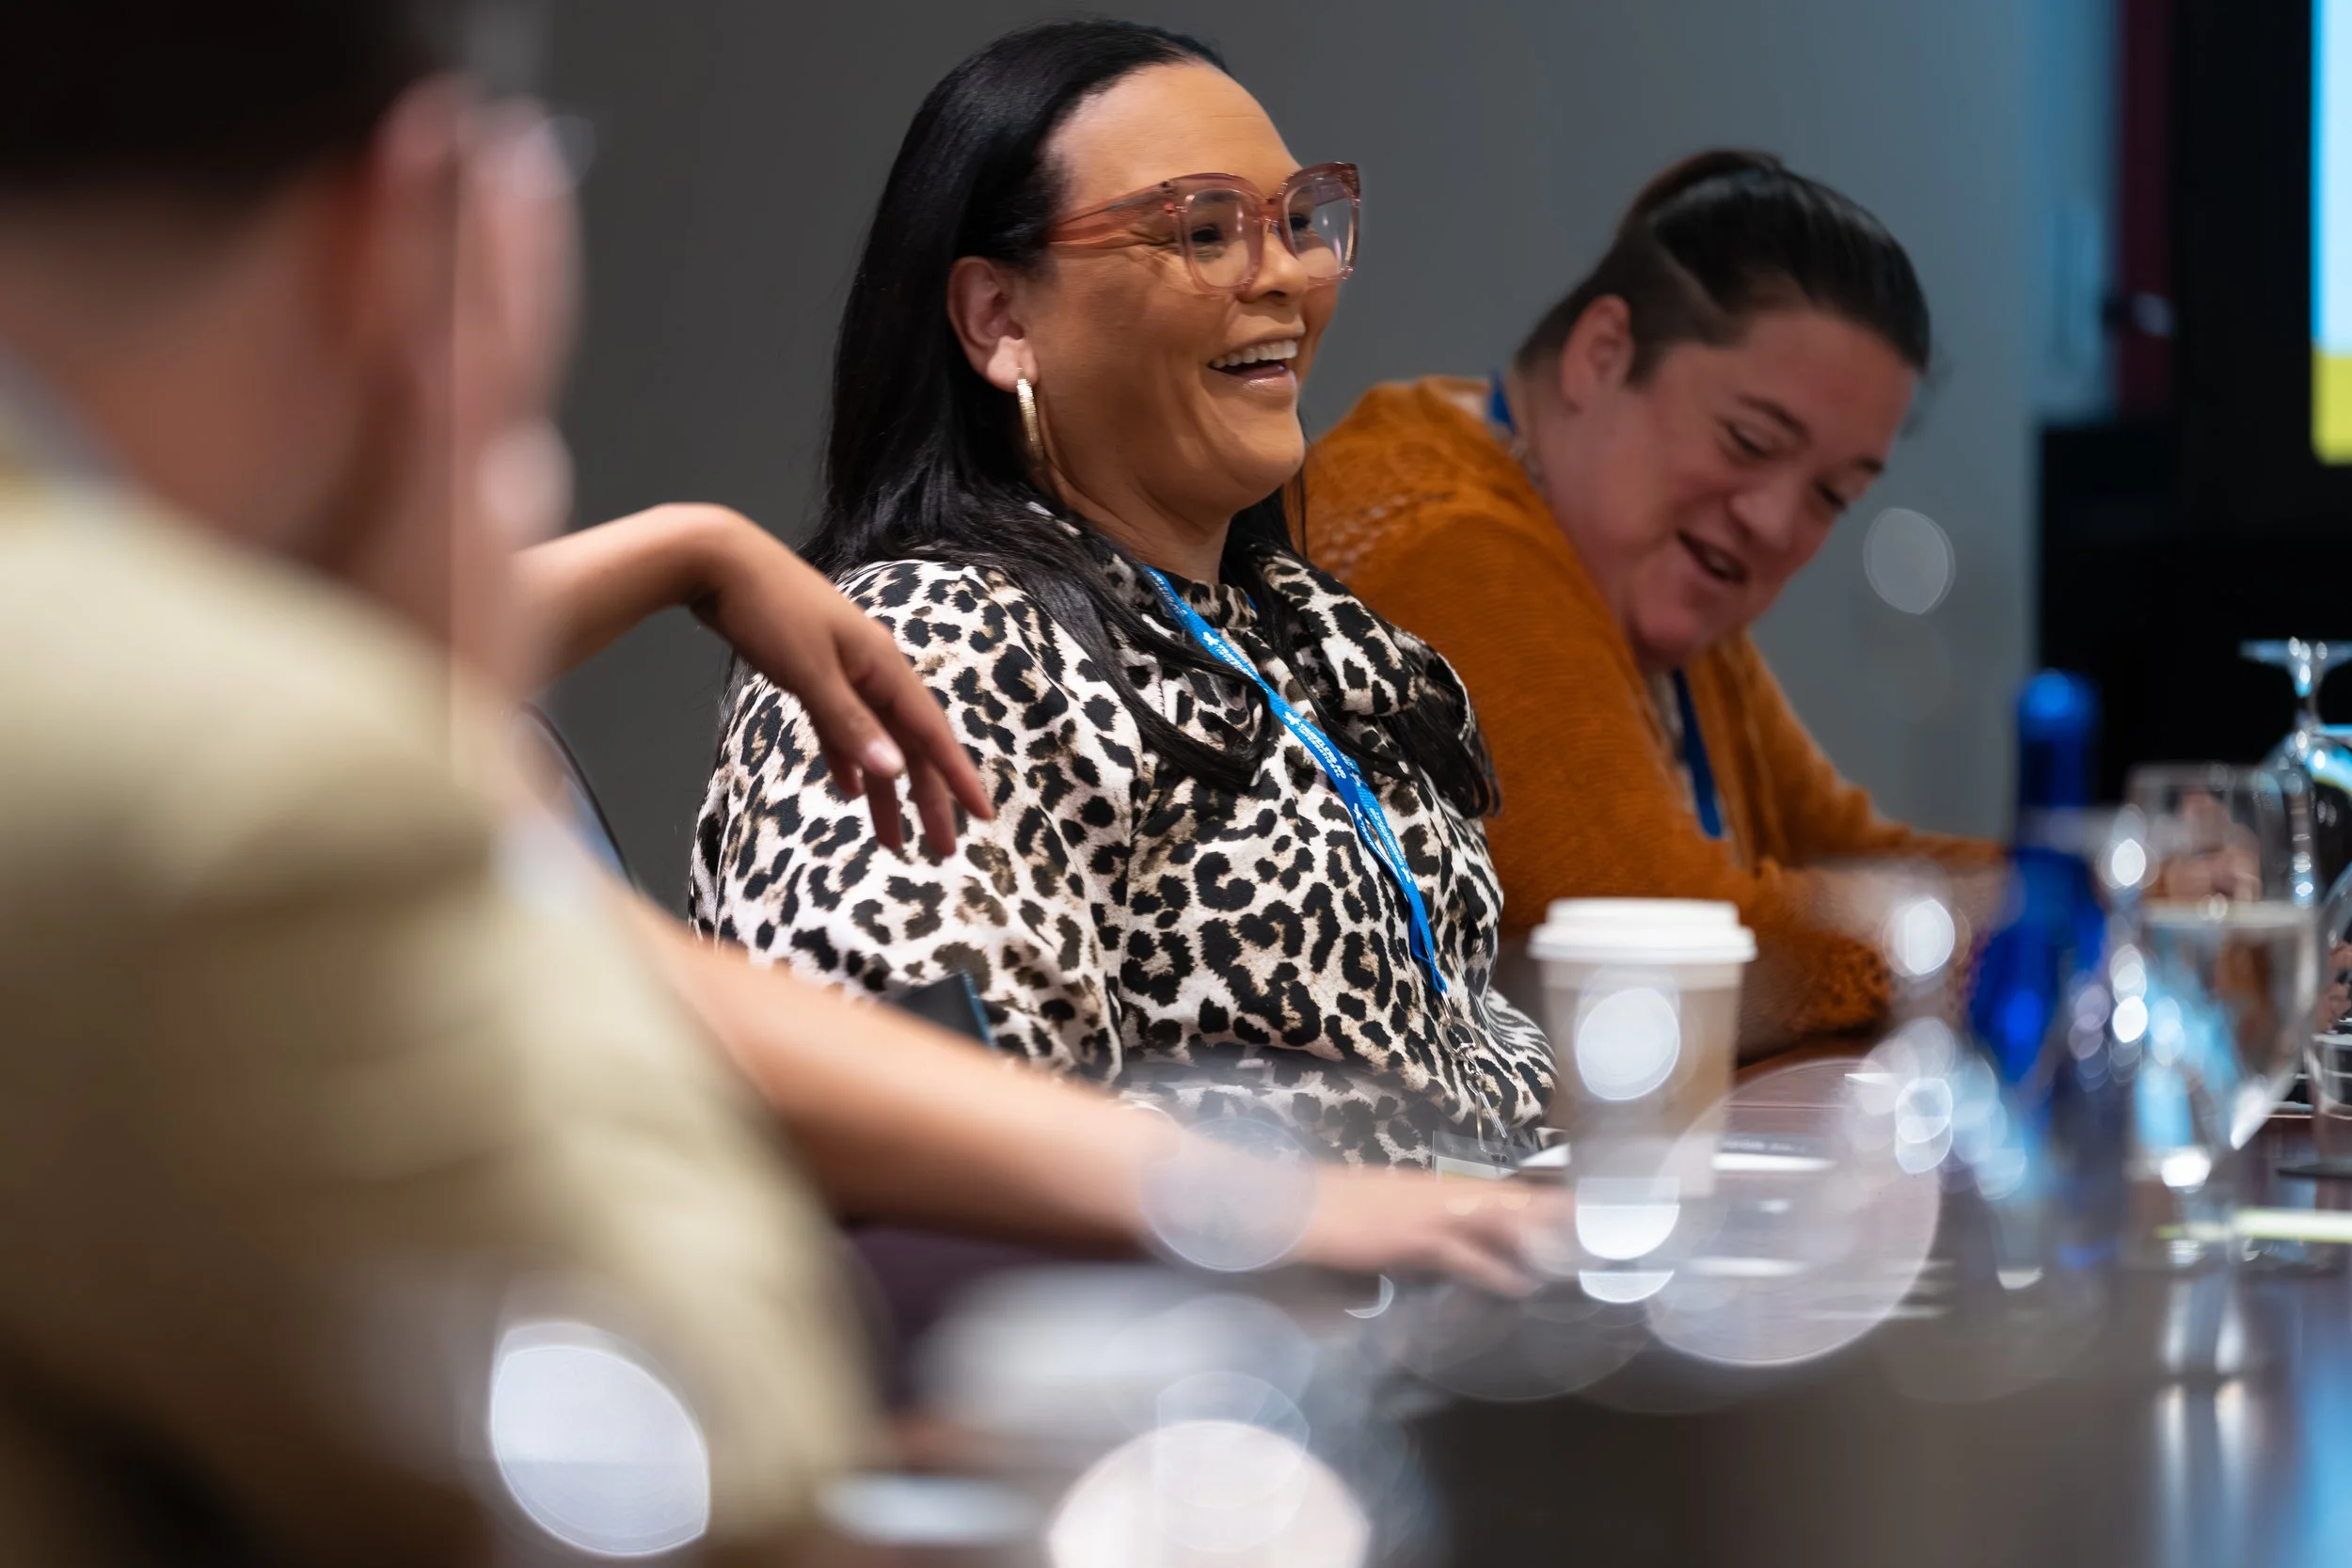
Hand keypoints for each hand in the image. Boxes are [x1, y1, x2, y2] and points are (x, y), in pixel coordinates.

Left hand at [518, 504, 992, 854]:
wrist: (717, 561)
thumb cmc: (766, 608)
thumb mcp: (809, 672)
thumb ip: (849, 724)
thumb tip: (892, 771)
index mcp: (883, 667)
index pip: (932, 734)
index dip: (958, 779)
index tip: (983, 817)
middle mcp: (873, 670)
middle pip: (909, 745)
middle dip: (926, 800)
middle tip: (941, 852)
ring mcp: (845, 671)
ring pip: (876, 741)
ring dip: (886, 791)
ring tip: (894, 842)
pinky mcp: (814, 672)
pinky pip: (843, 727)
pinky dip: (849, 760)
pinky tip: (851, 791)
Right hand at [1295, 1168, 1558, 1296]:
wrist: (1296, 1205)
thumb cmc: (1336, 1211)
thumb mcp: (1389, 1213)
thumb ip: (1425, 1229)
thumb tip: (1450, 1248)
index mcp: (1436, 1188)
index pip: (1501, 1192)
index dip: (1543, 1201)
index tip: (1583, 1211)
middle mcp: (1440, 1194)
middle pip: (1513, 1200)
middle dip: (1557, 1214)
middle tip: (1602, 1229)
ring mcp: (1427, 1214)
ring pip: (1498, 1222)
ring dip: (1537, 1239)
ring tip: (1578, 1255)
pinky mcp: (1411, 1239)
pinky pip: (1463, 1256)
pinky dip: (1494, 1270)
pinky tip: (1520, 1285)